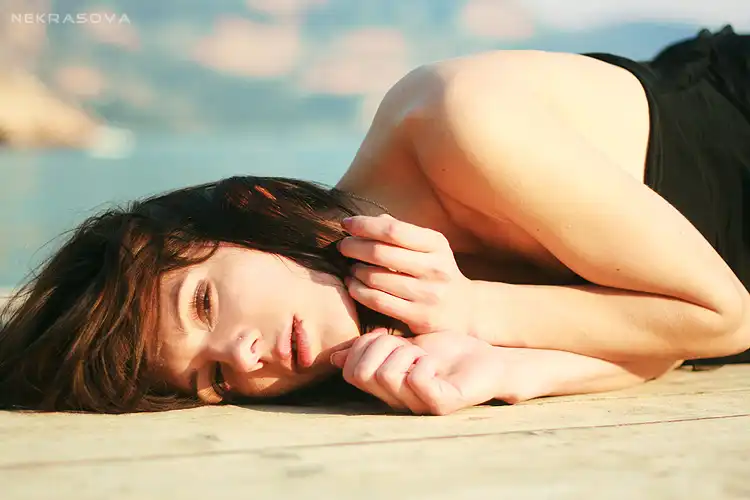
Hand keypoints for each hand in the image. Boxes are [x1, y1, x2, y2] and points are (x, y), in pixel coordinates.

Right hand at [329, 329, 504, 414]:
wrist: (488, 359)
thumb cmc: (447, 352)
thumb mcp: (404, 344)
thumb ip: (372, 349)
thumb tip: (334, 357)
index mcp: (384, 387)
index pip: (349, 370)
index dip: (363, 346)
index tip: (387, 336)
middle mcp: (396, 400)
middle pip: (361, 373)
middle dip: (382, 347)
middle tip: (408, 346)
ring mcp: (417, 405)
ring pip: (386, 376)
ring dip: (406, 353)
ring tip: (424, 356)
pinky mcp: (440, 405)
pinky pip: (417, 382)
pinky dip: (424, 362)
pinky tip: (435, 363)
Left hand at [339, 214, 474, 335]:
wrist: (465, 311)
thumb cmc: (436, 272)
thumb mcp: (429, 248)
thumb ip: (401, 231)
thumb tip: (368, 221)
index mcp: (437, 245)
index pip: (394, 230)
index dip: (365, 225)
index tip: (347, 223)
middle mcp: (435, 268)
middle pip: (381, 253)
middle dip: (354, 246)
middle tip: (343, 246)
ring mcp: (428, 295)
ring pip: (376, 278)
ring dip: (355, 270)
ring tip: (350, 266)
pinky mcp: (419, 318)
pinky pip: (378, 301)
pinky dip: (358, 290)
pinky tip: (353, 285)